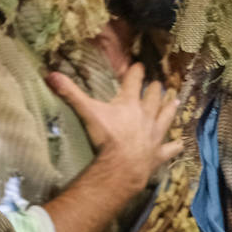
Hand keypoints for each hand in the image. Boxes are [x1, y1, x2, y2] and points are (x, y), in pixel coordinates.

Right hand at [46, 63, 180, 190]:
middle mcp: (146, 115)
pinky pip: (171, 148)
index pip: (134, 82)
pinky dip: (175, 146)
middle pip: (154, 98)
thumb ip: (71, 93)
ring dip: (170, 108)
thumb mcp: (87, 112)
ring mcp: (155, 134)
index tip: (139, 65)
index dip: (136, 72)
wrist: (122, 165)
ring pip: (166, 117)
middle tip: (159, 84)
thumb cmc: (106, 136)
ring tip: (176, 100)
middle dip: (156, 89)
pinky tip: (180, 143)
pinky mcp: (159, 153)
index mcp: (129, 103)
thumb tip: (51, 74)